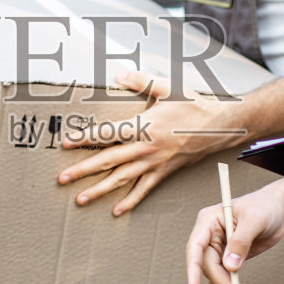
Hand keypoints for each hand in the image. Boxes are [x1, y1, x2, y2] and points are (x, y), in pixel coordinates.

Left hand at [57, 69, 240, 215]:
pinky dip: (130, 201)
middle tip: (62, 178)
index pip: (107, 133)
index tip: (66, 143)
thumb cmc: (193, 105)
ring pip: (122, 178)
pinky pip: (144, 189)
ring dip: (100, 190)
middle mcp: (146, 147)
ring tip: (81, 199)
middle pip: (109, 160)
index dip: (85, 138)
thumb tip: (118, 73)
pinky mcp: (164, 172)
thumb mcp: (166, 87)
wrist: (221, 125)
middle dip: (83, 170)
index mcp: (143, 125)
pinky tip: (116, 210)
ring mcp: (154, 162)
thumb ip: (140, 80)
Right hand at [184, 180, 283, 283]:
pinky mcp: (229, 258)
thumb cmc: (265, 207)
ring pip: (218, 276)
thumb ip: (241, 242)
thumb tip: (229, 267)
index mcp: (208, 221)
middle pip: (208, 266)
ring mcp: (218, 248)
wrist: (278, 210)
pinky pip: (228, 277)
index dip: (193, 268)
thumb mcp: (255, 220)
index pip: (195, 247)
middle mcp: (209, 236)